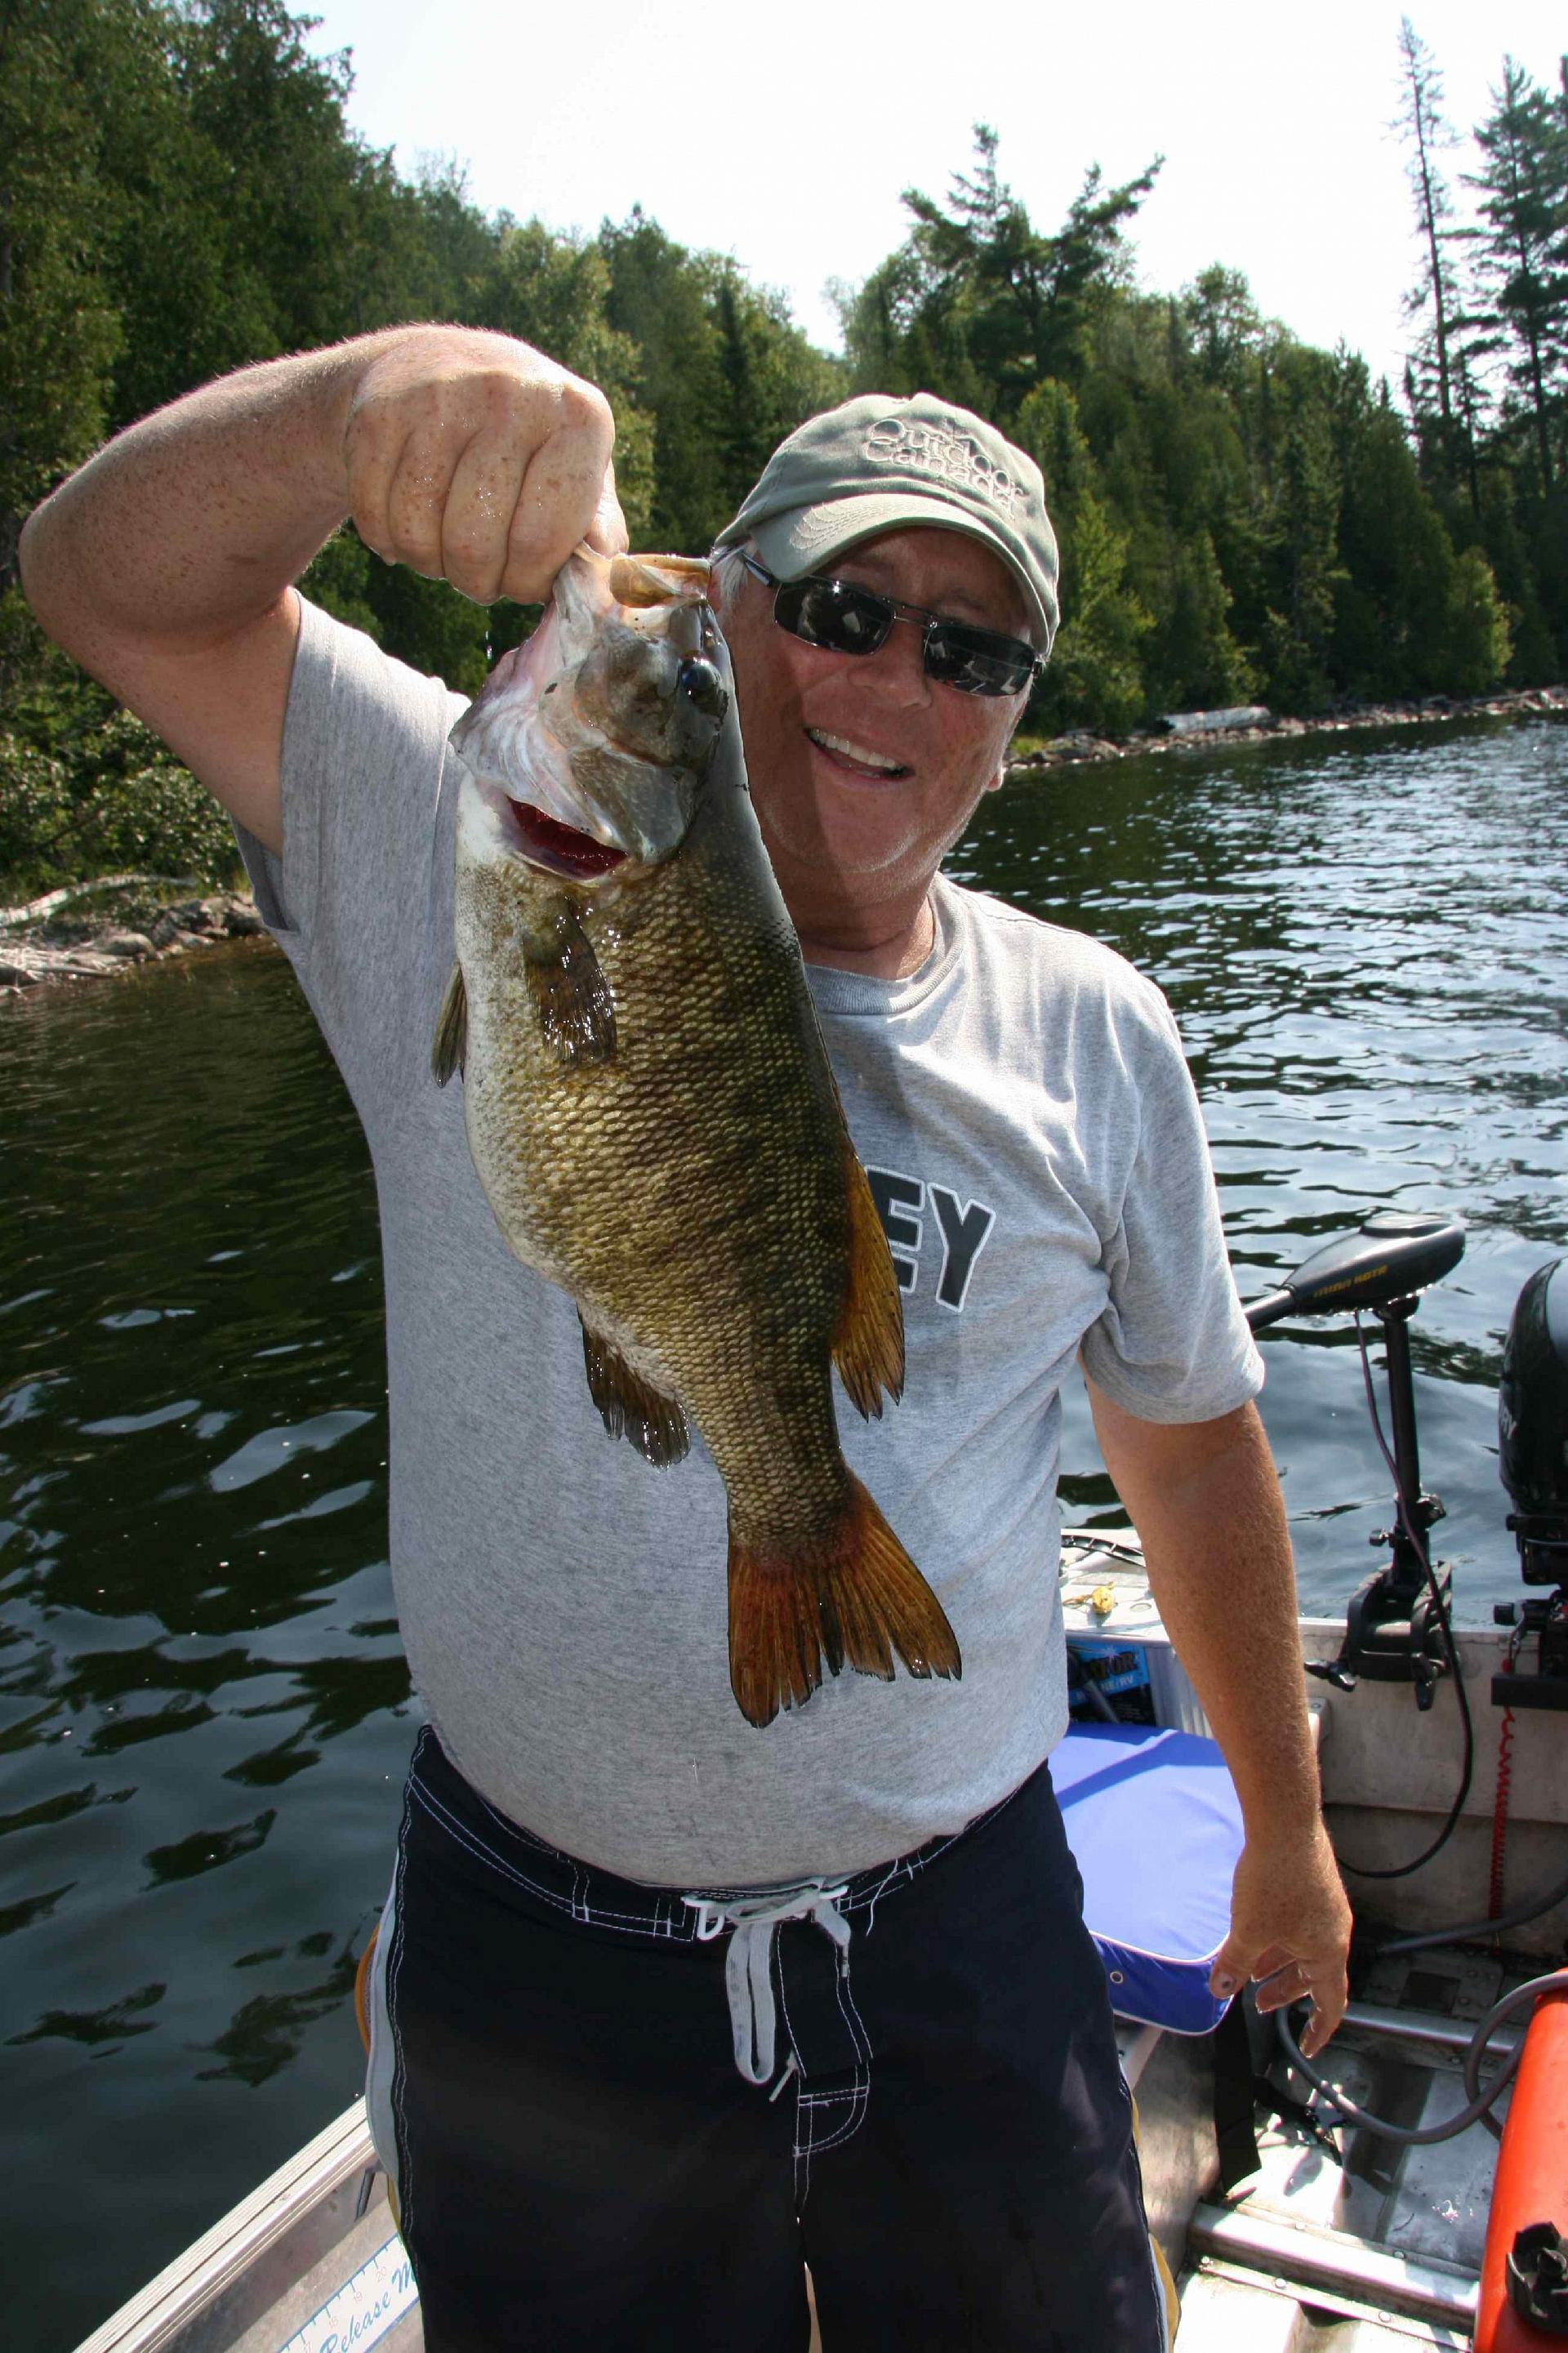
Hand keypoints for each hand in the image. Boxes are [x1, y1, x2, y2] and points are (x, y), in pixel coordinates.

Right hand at [342, 327, 626, 604]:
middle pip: (474, 548)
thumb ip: (595, 525)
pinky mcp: (379, 411)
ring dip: (430, 564)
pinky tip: (406, 523)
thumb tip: (603, 569)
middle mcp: (510, 396)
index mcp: (576, 417)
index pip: (541, 543)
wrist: (437, 366)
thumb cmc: (525, 441)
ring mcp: (439, 397)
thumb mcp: (575, 471)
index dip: (527, 583)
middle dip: (476, 582)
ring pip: (419, 536)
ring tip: (445, 546)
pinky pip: (374, 517)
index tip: (523, 580)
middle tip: (481, 572)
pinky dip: (387, 540)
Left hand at [1208, 1822, 1350, 2060]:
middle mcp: (1335, 1932)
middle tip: (1259, 2003)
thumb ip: (1234, 1964)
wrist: (1285, 1824)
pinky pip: (1301, 1925)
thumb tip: (1220, 1990)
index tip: (1307, 2047)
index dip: (1319, 2031)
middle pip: (1315, 1975)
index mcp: (1329, 1952)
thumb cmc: (1272, 1883)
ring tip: (1251, 1969)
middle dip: (1286, 1992)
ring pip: (1305, 1948)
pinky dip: (1281, 1938)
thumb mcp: (1248, 1932)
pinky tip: (1255, 1931)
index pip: (1332, 2005)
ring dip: (1280, 1963)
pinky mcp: (1316, 1885)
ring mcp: (1327, 1907)